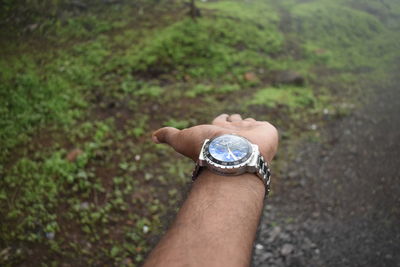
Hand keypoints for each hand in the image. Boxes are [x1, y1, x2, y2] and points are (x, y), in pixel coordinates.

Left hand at [152, 114, 278, 161]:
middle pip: (233, 123)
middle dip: (232, 120)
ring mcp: (250, 133)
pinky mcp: (266, 133)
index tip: (221, 118)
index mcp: (216, 132)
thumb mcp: (182, 139)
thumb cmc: (207, 147)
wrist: (233, 154)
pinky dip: (262, 125)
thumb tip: (152, 137)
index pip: (218, 123)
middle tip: (232, 119)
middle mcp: (233, 134)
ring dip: (246, 122)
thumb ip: (168, 135)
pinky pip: (264, 126)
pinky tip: (262, 126)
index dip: (219, 120)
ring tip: (247, 122)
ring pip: (248, 124)